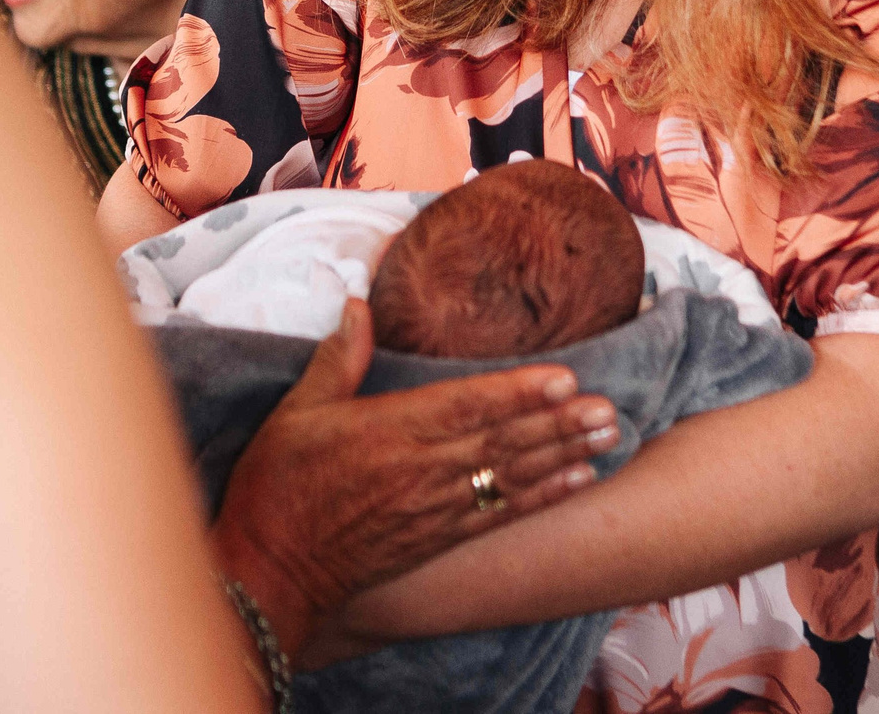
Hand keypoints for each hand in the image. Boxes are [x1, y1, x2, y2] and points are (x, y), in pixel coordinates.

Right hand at [208, 299, 615, 654]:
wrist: (269, 573)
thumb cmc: (277, 487)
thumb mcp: (296, 412)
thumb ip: (337, 359)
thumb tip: (358, 304)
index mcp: (390, 430)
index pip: (467, 405)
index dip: (519, 393)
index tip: (565, 378)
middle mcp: (422, 469)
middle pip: (504, 440)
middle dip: (559, 423)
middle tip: (609, 408)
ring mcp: (434, 508)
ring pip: (511, 475)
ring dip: (564, 454)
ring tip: (610, 435)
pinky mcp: (437, 538)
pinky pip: (500, 515)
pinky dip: (542, 498)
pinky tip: (578, 481)